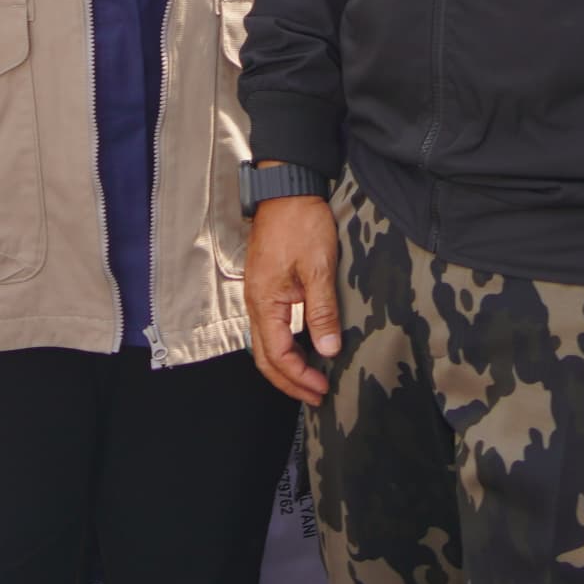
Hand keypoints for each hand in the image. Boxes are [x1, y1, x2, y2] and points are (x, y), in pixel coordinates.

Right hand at [244, 194, 341, 404]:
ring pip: (266, 343)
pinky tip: (303, 347)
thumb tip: (327, 350)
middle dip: (289, 381)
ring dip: (287, 365)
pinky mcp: (266, 286)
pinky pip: (271, 326)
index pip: (277, 355)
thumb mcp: (318, 268)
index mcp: (265, 302)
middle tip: (316, 396)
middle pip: (265, 357)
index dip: (299, 377)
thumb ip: (322, 312)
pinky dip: (285, 345)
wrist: (286, 188)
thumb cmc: (301, 223)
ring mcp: (258, 295)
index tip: (322, 389)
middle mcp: (256, 303)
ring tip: (310, 379)